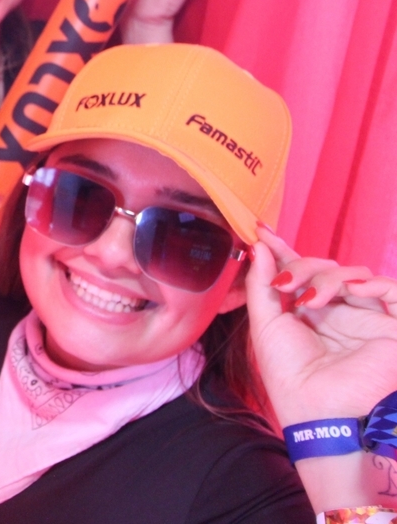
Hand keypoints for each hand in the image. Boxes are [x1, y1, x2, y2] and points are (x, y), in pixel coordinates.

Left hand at [246, 228, 396, 427]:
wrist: (319, 410)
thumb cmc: (289, 374)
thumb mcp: (265, 324)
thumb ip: (261, 284)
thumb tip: (257, 245)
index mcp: (309, 314)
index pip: (300, 272)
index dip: (283, 249)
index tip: (260, 230)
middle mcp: (339, 314)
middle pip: (325, 268)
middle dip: (302, 267)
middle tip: (286, 285)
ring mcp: (366, 319)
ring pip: (355, 275)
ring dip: (328, 278)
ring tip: (310, 301)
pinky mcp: (393, 328)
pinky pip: (393, 290)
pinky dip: (372, 283)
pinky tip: (351, 292)